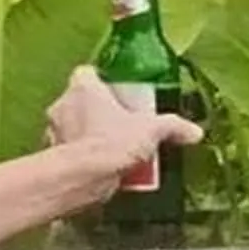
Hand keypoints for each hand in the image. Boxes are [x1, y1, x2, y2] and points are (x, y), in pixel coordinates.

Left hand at [46, 64, 201, 192]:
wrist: (84, 176)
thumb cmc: (110, 142)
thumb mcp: (151, 130)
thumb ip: (173, 127)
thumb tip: (194, 131)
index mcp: (84, 88)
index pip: (87, 73)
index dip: (103, 81)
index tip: (120, 92)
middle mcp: (64, 104)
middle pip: (82, 100)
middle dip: (101, 111)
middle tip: (124, 124)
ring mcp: (55, 130)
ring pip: (75, 126)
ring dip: (91, 135)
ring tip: (116, 150)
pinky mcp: (55, 155)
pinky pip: (72, 151)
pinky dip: (85, 156)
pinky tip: (105, 168)